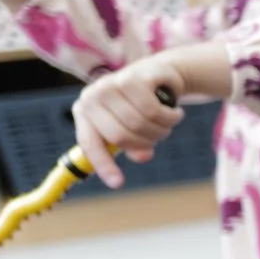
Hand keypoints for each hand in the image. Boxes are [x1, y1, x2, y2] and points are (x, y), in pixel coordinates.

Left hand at [72, 56, 187, 186]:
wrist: (161, 74)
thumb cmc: (142, 104)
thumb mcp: (133, 130)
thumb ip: (132, 147)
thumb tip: (142, 157)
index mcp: (85, 112)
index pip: (89, 143)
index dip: (104, 165)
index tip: (117, 184)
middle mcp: (92, 97)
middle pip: (120, 136)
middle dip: (146, 142)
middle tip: (159, 136)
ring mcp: (110, 85)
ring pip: (140, 124)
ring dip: (162, 130)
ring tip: (167, 121)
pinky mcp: (133, 78)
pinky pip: (154, 111)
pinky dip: (170, 117)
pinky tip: (174, 112)